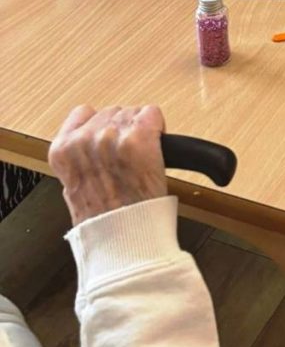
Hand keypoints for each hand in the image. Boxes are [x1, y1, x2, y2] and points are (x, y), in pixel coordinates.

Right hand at [48, 105, 168, 226]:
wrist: (123, 233)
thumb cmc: (103, 217)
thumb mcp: (74, 187)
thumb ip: (79, 159)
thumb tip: (92, 145)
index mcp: (63, 149)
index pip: (83, 113)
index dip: (99, 126)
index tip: (107, 139)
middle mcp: (85, 138)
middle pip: (112, 112)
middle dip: (122, 130)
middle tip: (127, 157)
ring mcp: (112, 136)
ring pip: (133, 113)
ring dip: (140, 129)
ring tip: (139, 157)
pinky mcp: (138, 137)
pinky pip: (152, 113)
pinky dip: (158, 127)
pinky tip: (154, 147)